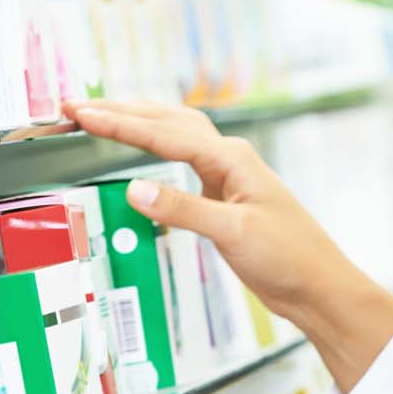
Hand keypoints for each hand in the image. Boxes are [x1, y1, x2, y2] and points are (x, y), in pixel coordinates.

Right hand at [61, 100, 392, 388]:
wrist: (317, 285)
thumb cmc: (289, 257)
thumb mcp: (232, 233)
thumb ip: (183, 209)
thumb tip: (135, 188)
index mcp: (232, 159)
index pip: (165, 133)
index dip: (119, 124)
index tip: (80, 114)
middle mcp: (230, 160)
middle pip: (168, 122)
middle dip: (122, 112)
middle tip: (75, 108)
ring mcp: (228, 177)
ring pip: (177, 135)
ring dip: (139, 123)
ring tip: (99, 117)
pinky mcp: (224, 198)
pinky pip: (182, 161)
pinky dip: (155, 149)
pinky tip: (141, 152)